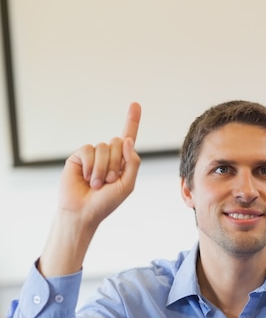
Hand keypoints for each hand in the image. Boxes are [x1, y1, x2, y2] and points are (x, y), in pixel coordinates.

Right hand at [40, 103, 141, 276]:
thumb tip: (127, 139)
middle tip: (109, 182)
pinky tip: (88, 178)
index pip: (128, 138)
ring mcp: (93, 155)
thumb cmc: (105, 203)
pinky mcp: (79, 156)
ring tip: (97, 184)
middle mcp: (107, 156)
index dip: (132, 121)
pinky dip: (91, 165)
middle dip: (115, 163)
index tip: (135, 104)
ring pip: (103, 146)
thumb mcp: (127, 185)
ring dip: (103, 168)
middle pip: (117, 142)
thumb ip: (132, 162)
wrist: (83, 212)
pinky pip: (88, 149)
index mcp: (121, 162)